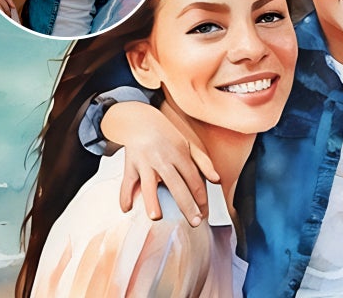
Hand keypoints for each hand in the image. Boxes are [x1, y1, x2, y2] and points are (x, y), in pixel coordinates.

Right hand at [102, 101, 219, 225]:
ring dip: (152, 201)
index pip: (194, 179)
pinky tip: (127, 209)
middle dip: (186, 205)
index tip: (204, 213)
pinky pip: (127, 183)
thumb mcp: (189, 145)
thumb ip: (204, 163)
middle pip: (177, 185)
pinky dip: (124, 195)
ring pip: (148, 184)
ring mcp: (145, 163)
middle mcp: (163, 159)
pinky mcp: (130, 165)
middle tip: (194, 222)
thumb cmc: (167, 136)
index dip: (201, 197)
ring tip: (156, 217)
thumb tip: (217, 180)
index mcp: (180, 155)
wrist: (140, 121)